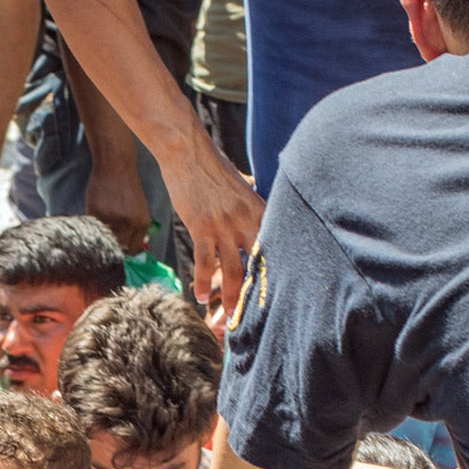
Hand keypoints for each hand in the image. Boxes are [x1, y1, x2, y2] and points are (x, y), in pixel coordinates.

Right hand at [84, 158, 150, 252]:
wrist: (116, 166)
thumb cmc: (128, 185)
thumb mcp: (140, 208)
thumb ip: (137, 227)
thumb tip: (133, 247)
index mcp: (142, 223)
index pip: (134, 249)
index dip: (126, 251)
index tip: (120, 250)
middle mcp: (129, 223)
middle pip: (119, 247)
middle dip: (114, 244)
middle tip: (109, 239)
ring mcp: (112, 219)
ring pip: (104, 237)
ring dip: (102, 233)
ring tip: (103, 221)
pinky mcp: (96, 212)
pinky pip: (93, 227)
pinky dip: (93, 223)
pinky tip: (96, 212)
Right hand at [162, 133, 262, 326]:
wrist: (187, 151)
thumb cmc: (211, 164)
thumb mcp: (237, 178)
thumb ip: (248, 190)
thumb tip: (254, 184)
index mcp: (259, 209)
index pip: (274, 245)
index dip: (278, 270)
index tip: (281, 290)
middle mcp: (246, 220)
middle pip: (257, 263)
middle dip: (257, 291)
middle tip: (260, 313)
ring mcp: (224, 225)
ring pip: (232, 269)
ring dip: (231, 296)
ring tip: (230, 317)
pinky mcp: (201, 227)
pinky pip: (204, 262)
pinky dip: (203, 282)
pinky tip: (201, 297)